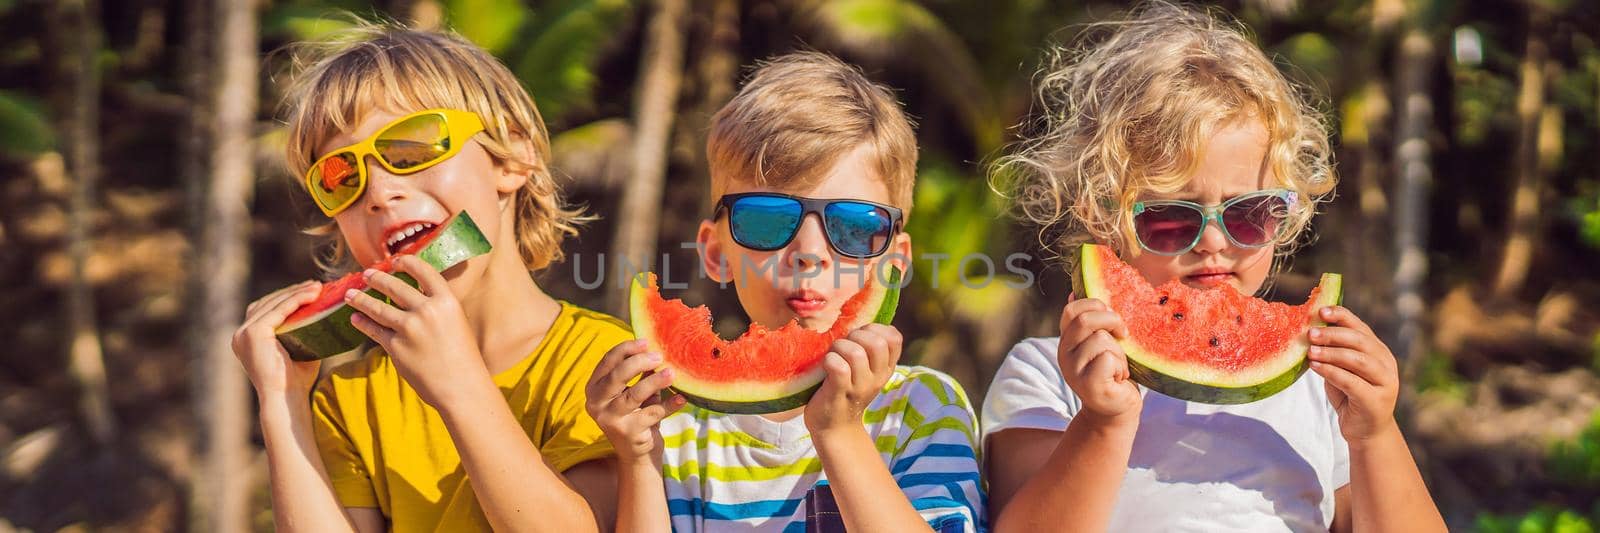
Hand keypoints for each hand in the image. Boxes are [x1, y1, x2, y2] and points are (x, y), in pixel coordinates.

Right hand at [232, 280, 324, 395]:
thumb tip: (322, 312)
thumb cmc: (296, 380)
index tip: (309, 289)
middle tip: (316, 285)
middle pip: (268, 303)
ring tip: (319, 287)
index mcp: (247, 338)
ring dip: (297, 293)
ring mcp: (244, 333)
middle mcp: (240, 335)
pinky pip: (278, 311)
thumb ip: (302, 332)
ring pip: (274, 304)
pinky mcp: (253, 334)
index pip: (266, 309)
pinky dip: (296, 301)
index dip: (286, 297)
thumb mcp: (298, 349)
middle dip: (293, 291)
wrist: (287, 399)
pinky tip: (313, 296)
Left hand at [344, 255, 489, 407]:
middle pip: (394, 286)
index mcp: (447, 301)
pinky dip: (362, 322)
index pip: (422, 271)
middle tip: (366, 274)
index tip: (394, 261)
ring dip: (360, 299)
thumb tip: (412, 296)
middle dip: (376, 278)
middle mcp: (427, 310)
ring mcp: (409, 329)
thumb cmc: (462, 357)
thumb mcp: (456, 322)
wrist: (462, 388)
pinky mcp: (396, 347)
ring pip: (377, 307)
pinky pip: (374, 330)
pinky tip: (356, 318)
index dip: (406, 262)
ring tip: (350, 295)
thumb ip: (436, 307)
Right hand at [584, 340, 686, 464]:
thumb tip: (655, 348)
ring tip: (671, 373)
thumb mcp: (633, 391)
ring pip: (634, 394)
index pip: (607, 362)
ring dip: (655, 381)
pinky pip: (653, 413)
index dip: (626, 349)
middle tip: (659, 356)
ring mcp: (610, 419)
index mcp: (594, 388)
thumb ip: (639, 372)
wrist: (637, 453)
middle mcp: (596, 404)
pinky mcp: (628, 433)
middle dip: (639, 362)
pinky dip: (669, 404)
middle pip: (617, 376)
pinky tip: (681, 398)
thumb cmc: (636, 414)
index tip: (646, 342)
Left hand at [805, 324, 901, 435]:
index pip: (894, 337)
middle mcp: (877, 377)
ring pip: (855, 353)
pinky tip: (825, 367)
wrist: (834, 427)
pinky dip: (829, 361)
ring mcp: (859, 387)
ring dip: (839, 347)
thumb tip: (863, 319)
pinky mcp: (839, 392)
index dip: (876, 328)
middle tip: (843, 346)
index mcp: (886, 368)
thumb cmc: (847, 389)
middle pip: (877, 342)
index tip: (861, 337)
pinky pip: (838, 367)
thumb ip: (869, 348)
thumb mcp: (866, 370)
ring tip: (833, 356)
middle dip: (856, 335)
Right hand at [1057, 294, 1141, 421]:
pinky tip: (1118, 378)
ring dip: (1119, 352)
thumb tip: (1073, 292)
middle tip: (1123, 335)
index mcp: (1066, 340)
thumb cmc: (1112, 373)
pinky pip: (1108, 359)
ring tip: (1118, 367)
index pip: (1071, 310)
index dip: (1094, 305)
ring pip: (1101, 340)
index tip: (1111, 316)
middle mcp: (1064, 354)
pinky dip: (1120, 366)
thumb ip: (1089, 323)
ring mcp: (1073, 370)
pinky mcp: (1088, 384)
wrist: (1116, 409)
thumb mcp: (1098, 344)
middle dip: (1112, 322)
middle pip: (1085, 321)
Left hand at [1308, 306, 1400, 442]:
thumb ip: (1334, 351)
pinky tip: (1315, 366)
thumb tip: (1309, 329)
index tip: (1320, 311)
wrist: (1365, 430)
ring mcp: (1385, 382)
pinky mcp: (1376, 401)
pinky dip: (1332, 372)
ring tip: (1310, 350)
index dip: (1342, 316)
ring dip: (1332, 353)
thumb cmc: (1350, 394)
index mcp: (1378, 351)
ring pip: (1358, 360)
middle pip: (1361, 341)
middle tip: (1310, 333)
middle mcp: (1386, 363)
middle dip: (1333, 334)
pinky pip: (1352, 382)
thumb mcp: (1341, 369)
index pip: (1361, 328)